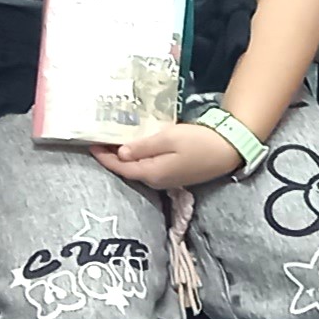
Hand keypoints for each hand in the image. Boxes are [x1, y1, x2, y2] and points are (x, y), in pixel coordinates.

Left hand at [97, 122, 243, 189]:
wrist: (228, 150)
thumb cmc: (198, 142)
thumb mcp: (168, 139)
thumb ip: (143, 147)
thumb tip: (120, 153)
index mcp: (151, 172)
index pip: (120, 167)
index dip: (103, 156)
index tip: (89, 144)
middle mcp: (156, 180)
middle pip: (127, 170)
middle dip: (111, 157)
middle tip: (98, 139)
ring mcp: (166, 179)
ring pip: (138, 169)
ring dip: (124, 157)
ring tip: (113, 141)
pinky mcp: (175, 173)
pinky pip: (149, 166)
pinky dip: (138, 157)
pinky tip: (137, 146)